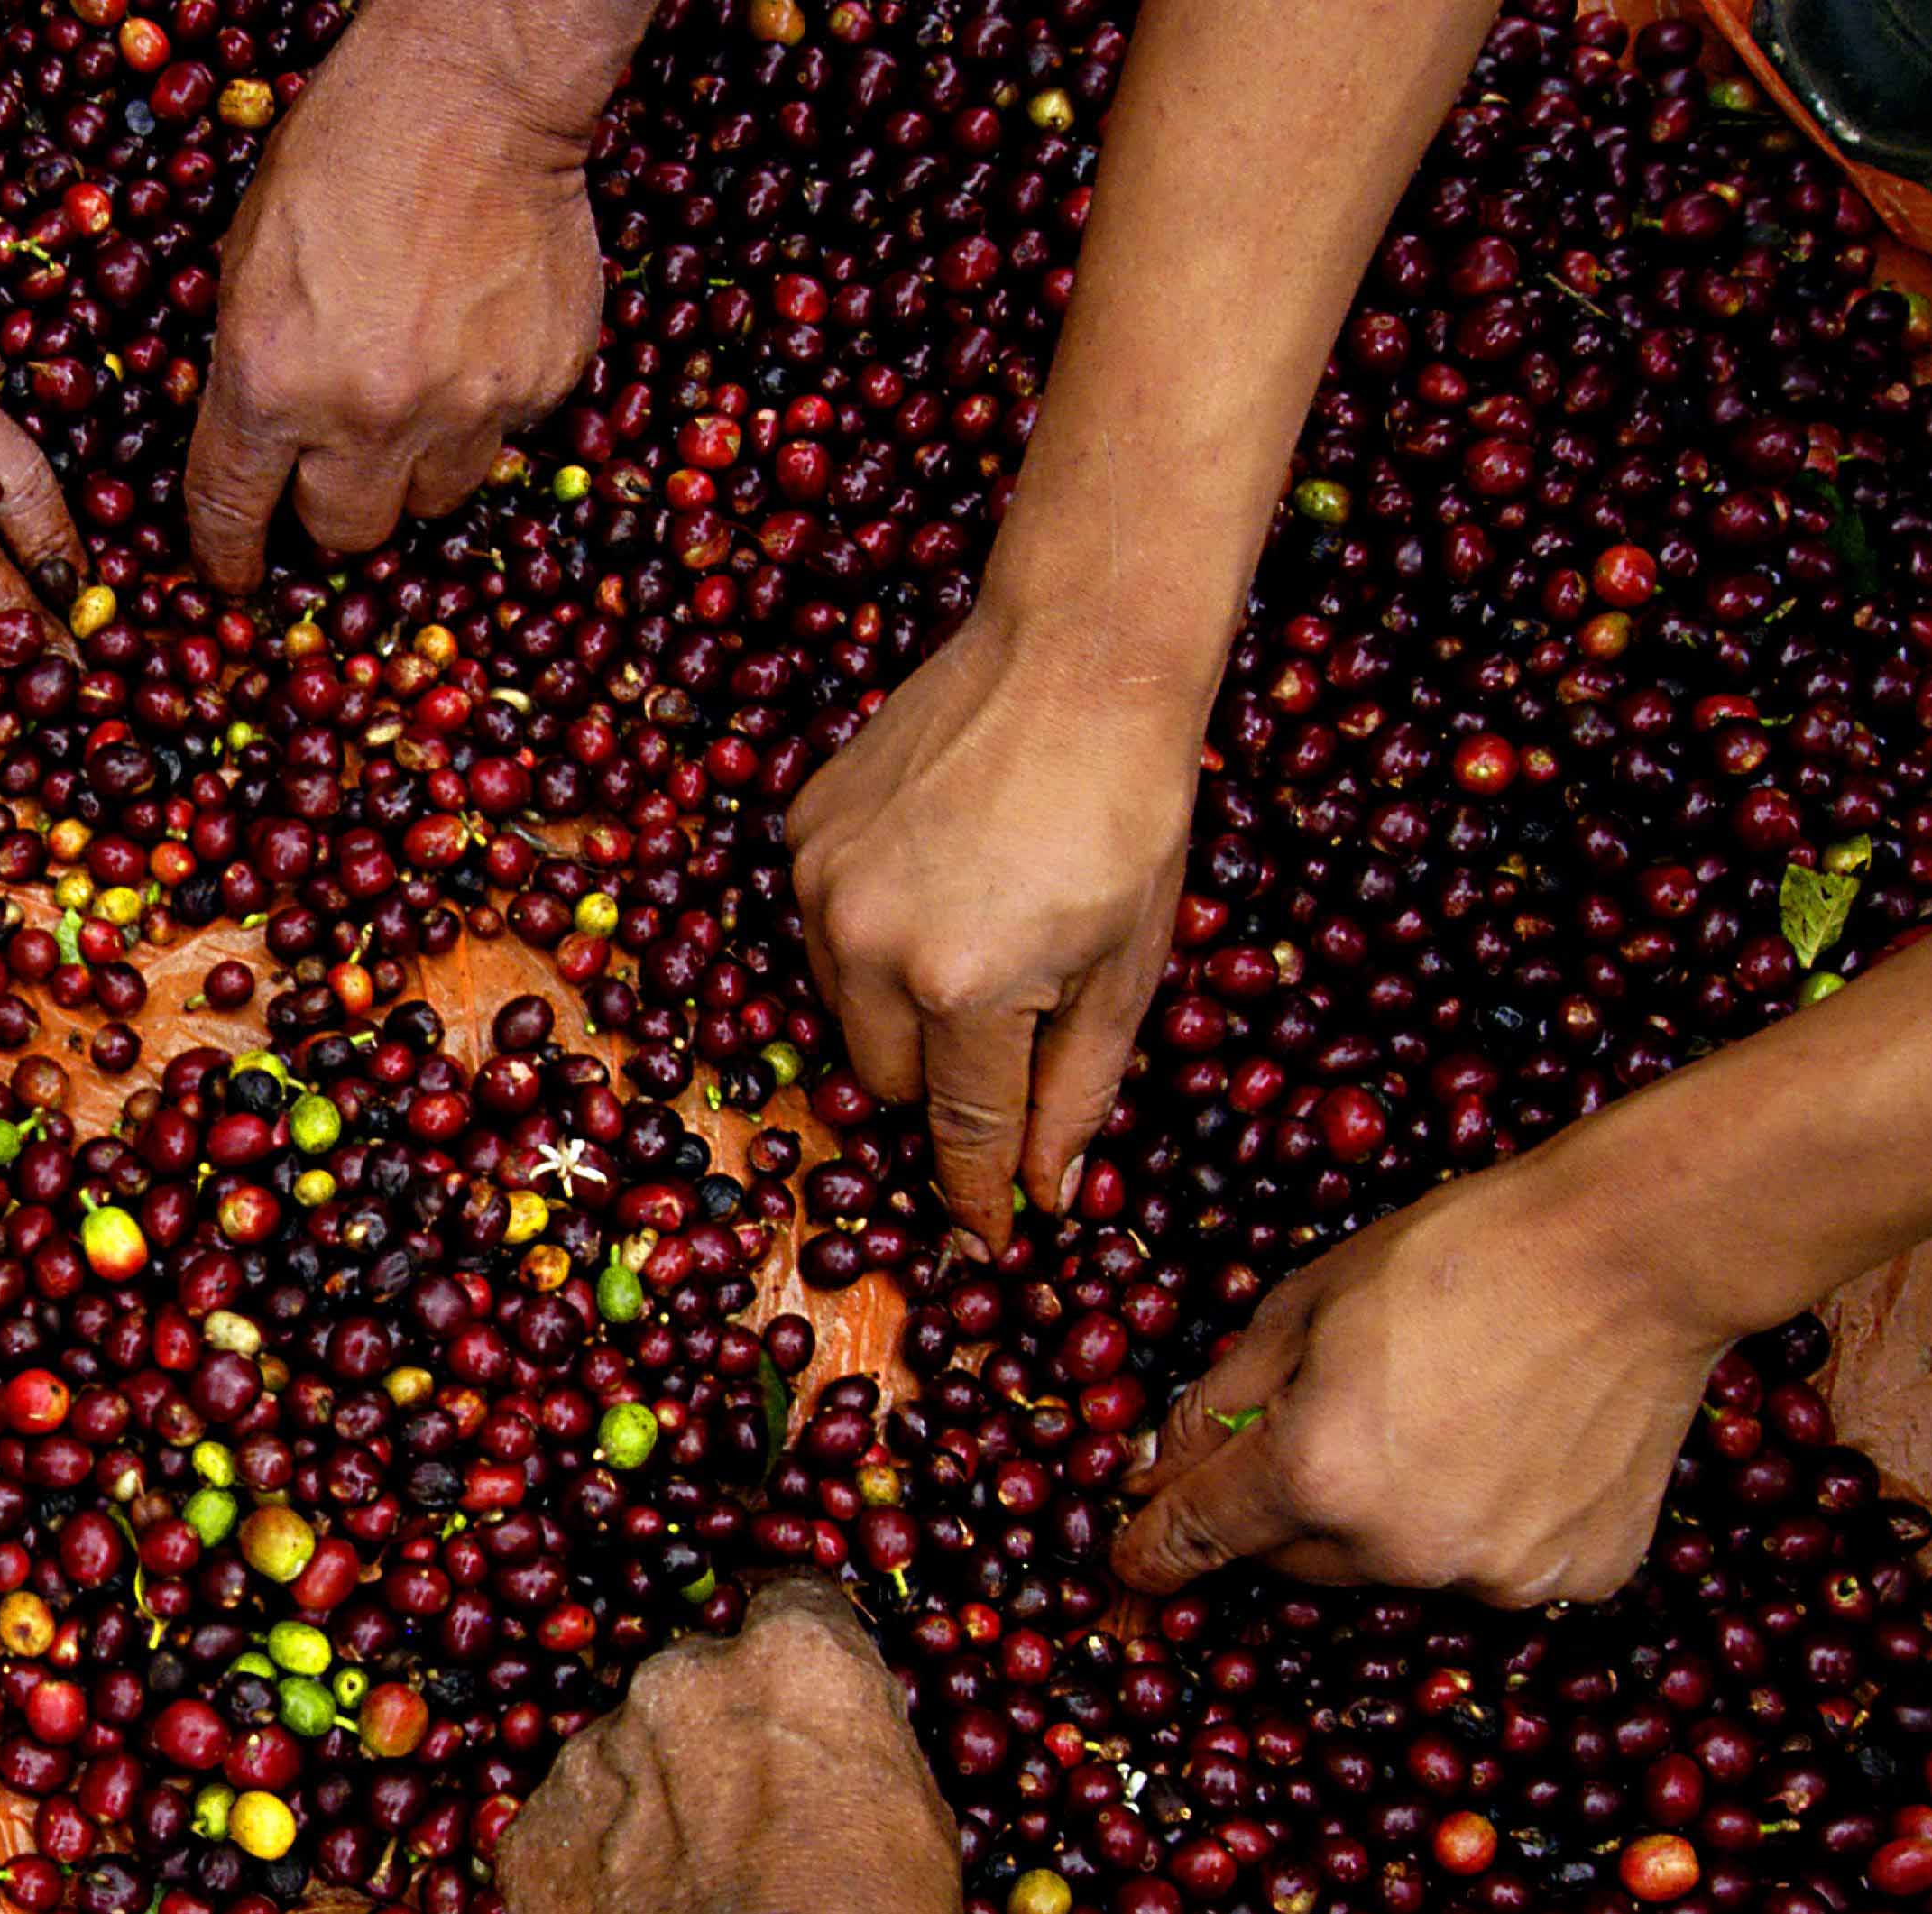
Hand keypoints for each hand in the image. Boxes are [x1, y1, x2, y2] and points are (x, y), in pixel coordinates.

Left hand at [183, 9, 610, 589]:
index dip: (229, 554)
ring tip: (419, 385)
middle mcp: (366, 414)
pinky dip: (485, 406)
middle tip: (340, 458)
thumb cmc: (344, 156)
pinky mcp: (539, 383)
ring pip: (435, 497)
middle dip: (335, 505)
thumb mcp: (248, 263)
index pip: (233, 509)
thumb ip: (249, 370)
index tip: (232, 576)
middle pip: (347, 531)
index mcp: (271, 383)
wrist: (476, 93)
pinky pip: (504, 436)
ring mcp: (464, 406)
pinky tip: (474, 337)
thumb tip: (253, 448)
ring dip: (417, 463)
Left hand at [491, 1582, 959, 1913]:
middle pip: (693, 1683)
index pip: (790, 1606)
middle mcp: (676, 1681)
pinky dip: (593, 1873)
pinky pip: (564, 1834)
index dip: (799, 1662)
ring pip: (621, 1759)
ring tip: (694, 1901)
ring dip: (648, 1804)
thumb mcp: (919, 1824)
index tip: (798, 1706)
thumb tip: (826, 1728)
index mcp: (791, 1658)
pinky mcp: (529, 1840)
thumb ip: (855, 1742)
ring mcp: (590, 1758)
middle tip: (747, 1828)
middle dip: (713, 1737)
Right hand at [786, 600, 1203, 1245]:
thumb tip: (1047, 1191)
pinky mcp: (800, 833)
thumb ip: (1078, 1087)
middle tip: (1009, 1018)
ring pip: (842, 1009)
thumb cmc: (1130, 808)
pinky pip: (821, 926)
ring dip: (900, 1003)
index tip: (986, 1241)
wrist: (1075, 654)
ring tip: (974, 931)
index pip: (962, 1132)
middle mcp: (870, 946)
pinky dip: (872, 927)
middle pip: (886, 1080)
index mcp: (965, 988)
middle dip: (944, 1075)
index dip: (979, 1196)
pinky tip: (938, 871)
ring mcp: (822, 885)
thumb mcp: (1129, 964)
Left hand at [1116, 1136, 1723, 1604]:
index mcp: (1314, 1476)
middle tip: (1333, 1420)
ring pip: (1393, 1567)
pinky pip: (1494, 1566)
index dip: (1153, 1545)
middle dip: (1283, 1504)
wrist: (1637, 1252)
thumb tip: (1153, 1470)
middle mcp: (1401, 1548)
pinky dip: (1488, 1522)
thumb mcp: (1301, 1308)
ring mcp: (1497, 1573)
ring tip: (1445, 1415)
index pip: (1195, 1537)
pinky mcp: (1579, 1574)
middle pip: (1293, 1557)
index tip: (1134, 1554)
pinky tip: (1518, 1444)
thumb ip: (1215, 1402)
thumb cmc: (1459, 1257)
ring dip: (1388, 1517)